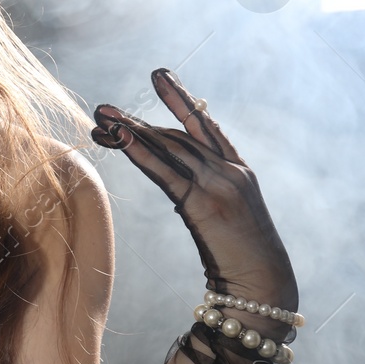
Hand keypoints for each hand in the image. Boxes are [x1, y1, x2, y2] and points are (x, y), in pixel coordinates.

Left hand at [90, 69, 297, 319]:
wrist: (265, 287)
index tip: (161, 77)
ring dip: (129, 131)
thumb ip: (209, 198)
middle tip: (104, 107)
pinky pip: (164, 171)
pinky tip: (116, 137)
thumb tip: (186, 192)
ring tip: (99, 117)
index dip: (182, 100)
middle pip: (178, 134)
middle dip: (138, 119)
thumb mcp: (229, 222)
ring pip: (168, 147)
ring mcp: (219, 184)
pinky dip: (138, 152)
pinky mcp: (203, 202)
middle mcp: (230, 171)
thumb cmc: (246, 264)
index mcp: (239, 172)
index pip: (205, 127)